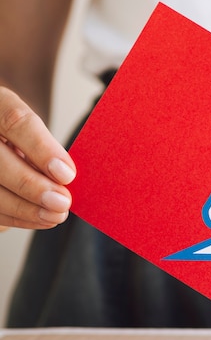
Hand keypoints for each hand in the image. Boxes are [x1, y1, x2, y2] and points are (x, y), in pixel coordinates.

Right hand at [0, 86, 75, 230]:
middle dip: (32, 185)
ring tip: (55, 215)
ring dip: (24, 208)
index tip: (67, 174)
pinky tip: (38, 219)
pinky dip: (15, 217)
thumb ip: (43, 147)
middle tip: (62, 202)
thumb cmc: (20, 136)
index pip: (15, 121)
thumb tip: (66, 178)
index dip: (42, 149)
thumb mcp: (30, 131)